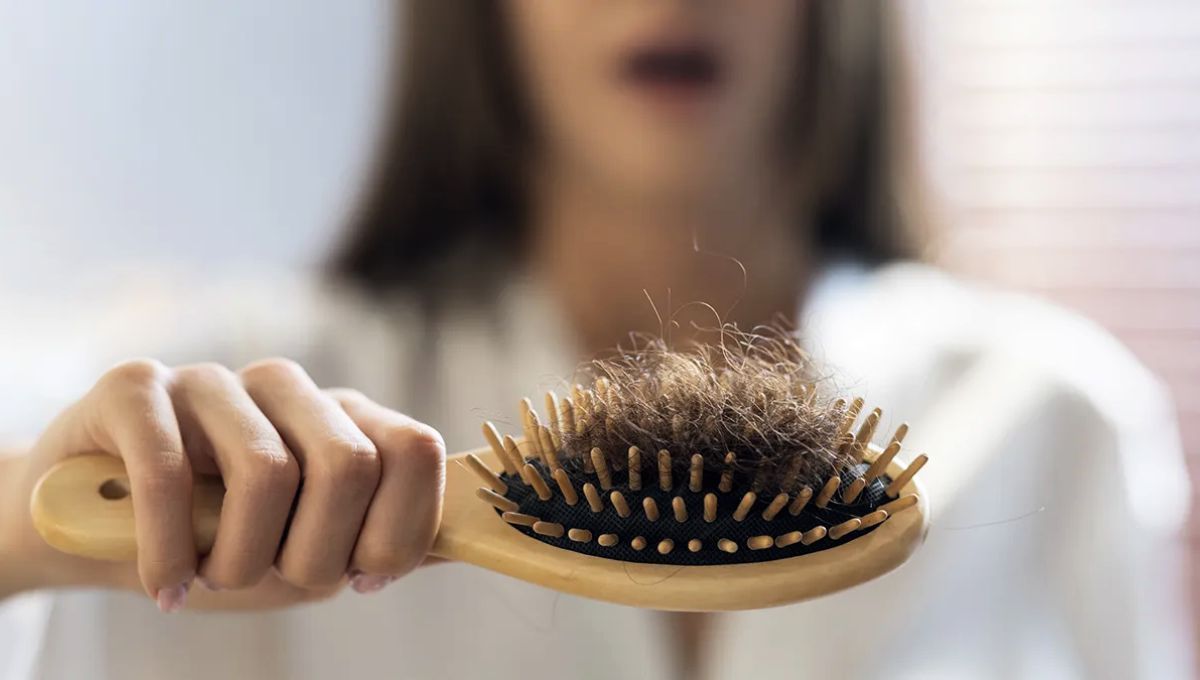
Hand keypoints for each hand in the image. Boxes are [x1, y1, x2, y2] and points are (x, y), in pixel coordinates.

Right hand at [2, 358, 444, 610]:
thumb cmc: (216, 541)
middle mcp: (288, 387)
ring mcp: (214, 379)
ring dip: (238, 560)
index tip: (358, 577)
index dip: (399, 530)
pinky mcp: (137, 386)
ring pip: (268, 471)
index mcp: (343, 419)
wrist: (95, 532)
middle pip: (352, 464)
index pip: (416, 451)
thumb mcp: (311, 550)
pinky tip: (165, 585)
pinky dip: (169, 553)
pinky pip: (171, 473)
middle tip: (270, 580)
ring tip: (209, 579)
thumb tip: (473, 540)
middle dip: (315, 554)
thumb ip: (385, 539)